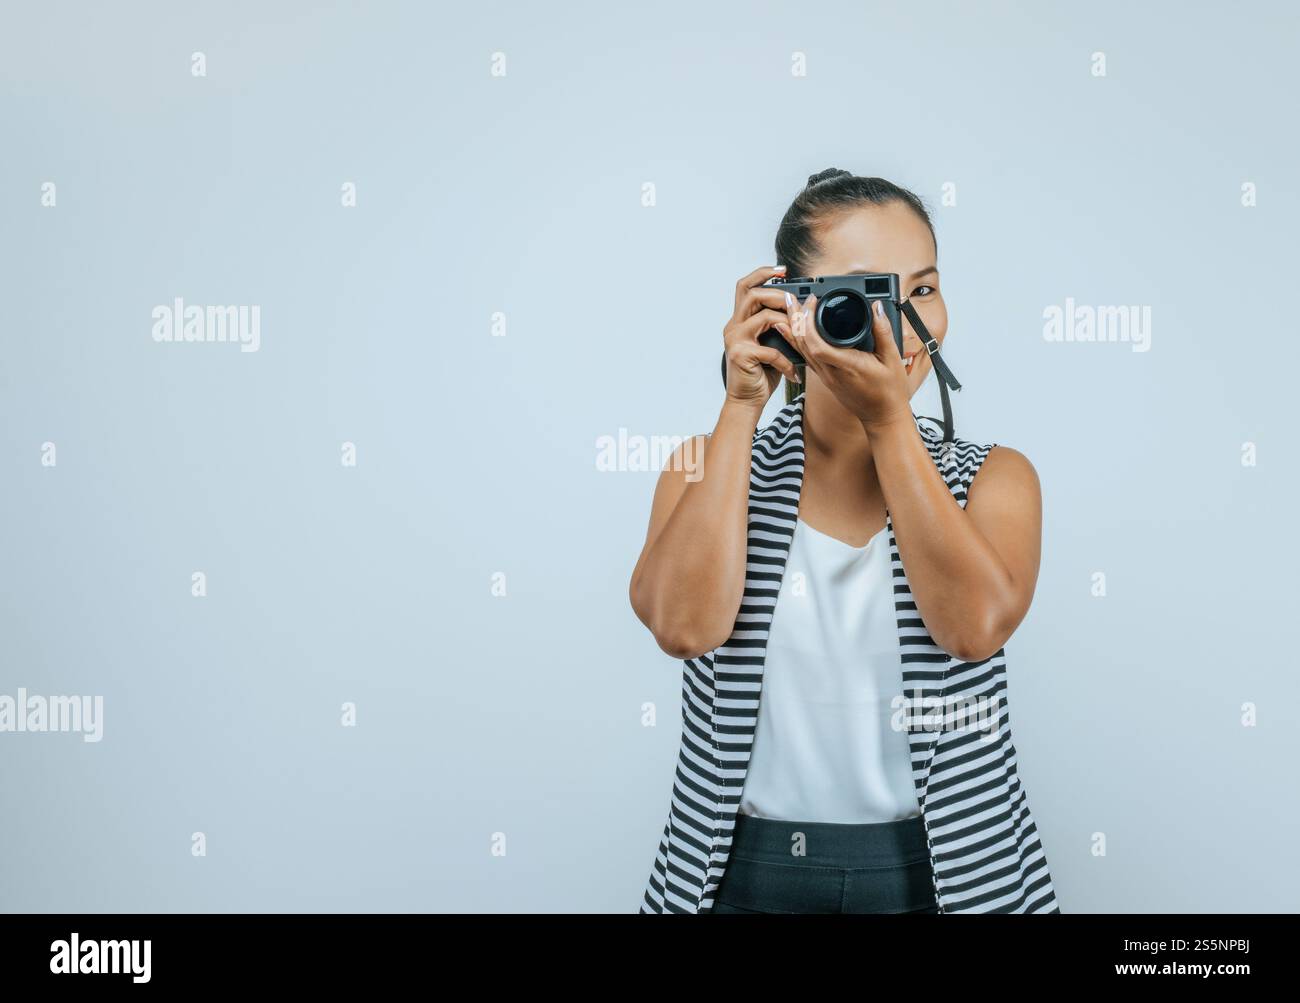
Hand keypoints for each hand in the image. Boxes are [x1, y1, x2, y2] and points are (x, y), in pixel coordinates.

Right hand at [722, 265, 799, 408]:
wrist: (746, 401)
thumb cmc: (760, 374)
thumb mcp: (769, 344)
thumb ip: (777, 325)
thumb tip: (801, 309)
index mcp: (739, 321)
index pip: (745, 286)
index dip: (762, 273)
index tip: (783, 270)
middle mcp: (733, 327)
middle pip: (751, 294)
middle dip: (777, 293)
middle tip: (794, 300)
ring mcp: (735, 340)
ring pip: (762, 316)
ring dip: (786, 322)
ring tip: (798, 334)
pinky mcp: (741, 355)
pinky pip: (771, 350)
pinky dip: (786, 361)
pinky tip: (793, 371)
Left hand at [783, 292, 913, 431]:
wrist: (882, 416)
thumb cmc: (889, 391)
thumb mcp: (892, 359)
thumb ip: (883, 331)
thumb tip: (877, 307)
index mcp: (848, 366)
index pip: (818, 345)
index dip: (808, 323)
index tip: (811, 302)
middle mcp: (831, 372)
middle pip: (803, 344)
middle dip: (795, 318)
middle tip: (792, 297)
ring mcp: (826, 377)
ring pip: (801, 351)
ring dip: (793, 328)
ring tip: (788, 307)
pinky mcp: (825, 378)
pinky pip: (806, 357)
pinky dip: (797, 341)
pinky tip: (792, 331)